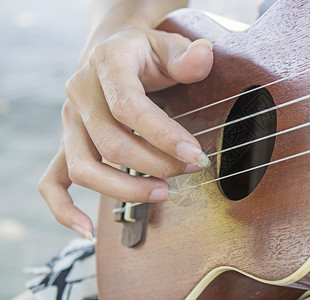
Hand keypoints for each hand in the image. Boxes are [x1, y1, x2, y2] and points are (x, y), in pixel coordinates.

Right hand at [39, 26, 213, 238]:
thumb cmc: (142, 53)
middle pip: (111, 143)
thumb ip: (185, 54)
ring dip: (125, 189)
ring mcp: (70, 122)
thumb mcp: (167, 45)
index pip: (128, 107)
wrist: (110, 51)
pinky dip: (64, 209)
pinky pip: (53, 181)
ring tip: (163, 193)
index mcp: (106, 65)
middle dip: (156, 164)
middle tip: (189, 169)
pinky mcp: (67, 143)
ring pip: (85, 168)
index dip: (162, 135)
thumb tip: (203, 56)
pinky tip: (87, 228)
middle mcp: (80, 94)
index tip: (194, 155)